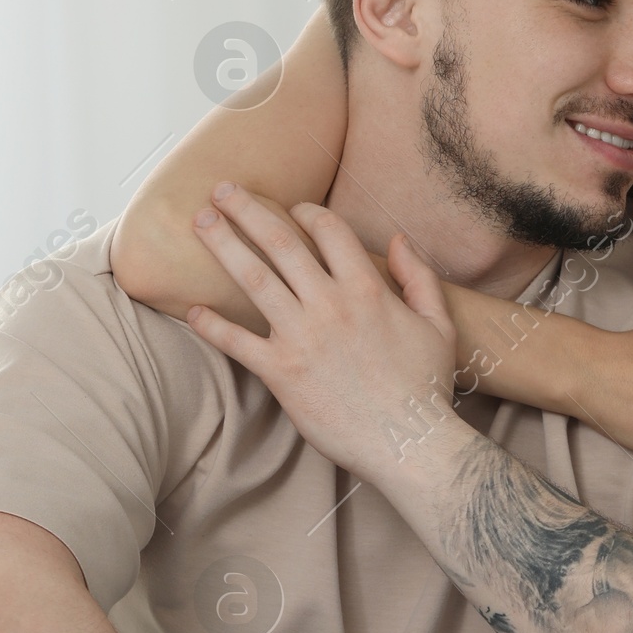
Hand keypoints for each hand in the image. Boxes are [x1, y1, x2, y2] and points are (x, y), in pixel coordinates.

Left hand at [185, 185, 458, 486]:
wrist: (409, 443)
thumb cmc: (426, 387)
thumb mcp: (438, 325)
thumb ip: (418, 277)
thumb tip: (397, 240)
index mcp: (367, 289)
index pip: (328, 230)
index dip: (307, 212)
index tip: (291, 208)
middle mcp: (330, 305)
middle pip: (280, 242)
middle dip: (247, 210)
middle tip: (221, 189)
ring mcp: (302, 338)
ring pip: (254, 279)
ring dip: (223, 245)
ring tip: (200, 222)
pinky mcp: (282, 373)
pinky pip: (238, 342)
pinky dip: (212, 326)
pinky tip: (193, 310)